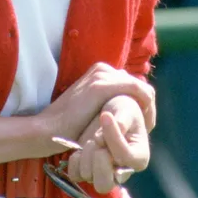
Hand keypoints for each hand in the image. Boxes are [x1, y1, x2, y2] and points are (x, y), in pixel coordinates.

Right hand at [36, 62, 154, 156]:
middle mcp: (103, 69)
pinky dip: (146, 107)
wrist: (48, 129)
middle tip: (147, 128)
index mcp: (100, 71)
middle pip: (139, 86)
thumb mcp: (91, 108)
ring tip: (146, 128)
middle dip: (147, 106)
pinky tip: (146, 124)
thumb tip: (121, 106)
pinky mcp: (101, 86)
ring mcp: (102, 75)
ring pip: (142, 89)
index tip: (143, 124)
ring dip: (148, 108)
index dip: (142, 103)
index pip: (132, 84)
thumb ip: (106, 102)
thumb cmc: (69, 125)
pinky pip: (138, 91)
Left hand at [64, 95, 149, 193]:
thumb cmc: (122, 111)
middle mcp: (121, 171)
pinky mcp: (87, 169)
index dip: (113, 138)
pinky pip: (75, 174)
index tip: (105, 116)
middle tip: (97, 139)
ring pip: (89, 177)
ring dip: (87, 156)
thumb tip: (117, 127)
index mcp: (139, 157)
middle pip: (105, 184)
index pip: (126, 157)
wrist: (109, 113)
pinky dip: (75, 160)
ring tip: (91, 140)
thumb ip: (122, 120)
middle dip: (98, 160)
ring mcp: (103, 173)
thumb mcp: (126, 109)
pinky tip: (80, 147)